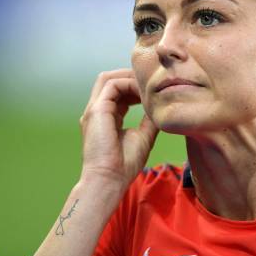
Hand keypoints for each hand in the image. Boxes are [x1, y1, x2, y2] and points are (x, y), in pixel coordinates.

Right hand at [78, 69, 157, 188]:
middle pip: (110, 80)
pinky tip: (144, 92)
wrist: (109, 180)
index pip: (119, 91)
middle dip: (131, 76)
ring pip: (108, 78)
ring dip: (129, 77)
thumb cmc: (124, 164)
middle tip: (152, 80)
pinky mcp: (96, 110)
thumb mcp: (143, 136)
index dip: (136, 86)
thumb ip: (149, 119)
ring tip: (148, 83)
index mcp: (107, 117)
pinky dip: (129, 83)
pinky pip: (112, 85)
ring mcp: (94, 109)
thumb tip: (161, 106)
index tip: (155, 89)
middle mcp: (98, 110)